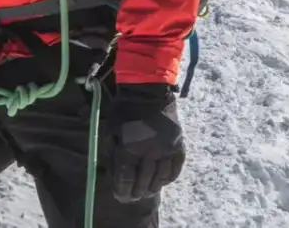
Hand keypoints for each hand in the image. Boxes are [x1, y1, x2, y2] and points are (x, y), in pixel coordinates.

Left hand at [106, 82, 185, 201]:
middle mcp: (150, 151)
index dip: (122, 190)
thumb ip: (113, 151)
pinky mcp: (178, 144)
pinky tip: (162, 181)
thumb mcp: (111, 129)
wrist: (148, 90)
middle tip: (133, 198)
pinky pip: (176, 168)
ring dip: (153, 187)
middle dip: (137, 192)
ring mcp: (166, 148)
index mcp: (130, 147)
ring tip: (147, 191)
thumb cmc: (125, 109)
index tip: (120, 196)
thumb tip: (114, 172)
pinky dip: (169, 178)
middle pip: (143, 181)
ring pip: (160, 177)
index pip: (126, 178)